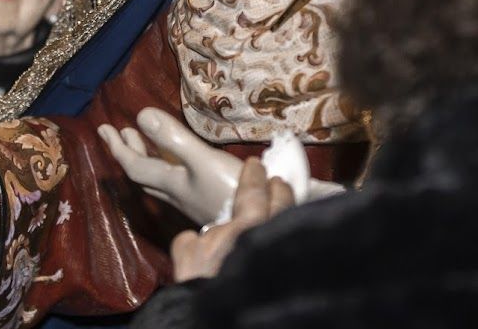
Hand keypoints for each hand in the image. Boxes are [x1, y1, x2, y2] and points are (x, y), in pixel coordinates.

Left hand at [98, 107, 243, 224]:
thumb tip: (140, 116)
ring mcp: (192, 201)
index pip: (134, 166)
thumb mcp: (202, 161)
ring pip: (159, 179)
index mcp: (171, 183)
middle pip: (143, 174)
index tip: (103, 128)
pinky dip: (167, 166)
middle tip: (117, 132)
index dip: (118, 147)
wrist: (261, 230)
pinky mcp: (207, 203)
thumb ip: (173, 139)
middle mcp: (177, 194)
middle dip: (129, 151)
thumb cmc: (231, 192)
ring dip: (147, 158)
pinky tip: (178, 162)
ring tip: (141, 139)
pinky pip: (175, 182)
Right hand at [170, 158, 293, 281]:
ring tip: (284, 207)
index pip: (254, 192)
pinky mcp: (288, 274)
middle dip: (281, 192)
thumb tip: (196, 239)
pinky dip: (289, 239)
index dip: (255, 176)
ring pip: (290, 226)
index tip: (255, 164)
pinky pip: (291, 250)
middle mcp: (268, 237)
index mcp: (245, 228)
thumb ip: (192, 242)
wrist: (216, 315)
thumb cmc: (201, 286)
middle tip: (278, 181)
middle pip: (283, 206)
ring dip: (287, 214)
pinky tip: (285, 241)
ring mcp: (279, 257)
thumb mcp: (187, 258)